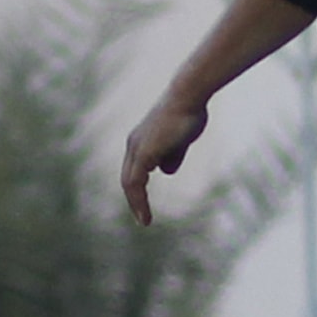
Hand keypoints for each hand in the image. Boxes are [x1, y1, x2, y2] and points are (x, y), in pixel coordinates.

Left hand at [119, 95, 208, 227]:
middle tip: (142, 217)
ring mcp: (137, 148)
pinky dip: (139, 200)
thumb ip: (172, 154)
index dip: (138, 188)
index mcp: (141, 141)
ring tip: (144, 220)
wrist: (188, 96)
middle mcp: (134, 145)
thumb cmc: (188, 112)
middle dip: (134, 199)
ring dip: (136, 204)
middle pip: (128, 178)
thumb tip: (166, 171)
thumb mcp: (180, 139)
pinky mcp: (143, 153)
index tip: (144, 203)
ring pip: (130, 183)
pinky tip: (146, 211)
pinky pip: (136, 182)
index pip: (134, 169)